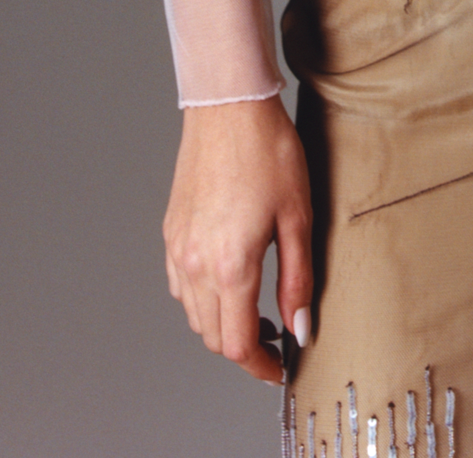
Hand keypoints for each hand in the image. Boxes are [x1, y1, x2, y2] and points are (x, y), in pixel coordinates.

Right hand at [162, 94, 313, 383]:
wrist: (229, 107)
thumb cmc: (268, 153)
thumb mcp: (298, 217)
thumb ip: (297, 280)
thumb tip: (300, 328)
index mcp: (230, 266)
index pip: (238, 343)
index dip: (261, 366)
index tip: (281, 366)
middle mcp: (196, 264)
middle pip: (213, 336)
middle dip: (245, 346)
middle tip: (278, 335)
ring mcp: (178, 248)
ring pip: (194, 314)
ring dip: (222, 323)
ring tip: (257, 308)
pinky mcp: (171, 232)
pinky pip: (181, 285)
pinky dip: (203, 298)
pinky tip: (228, 278)